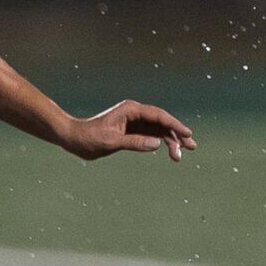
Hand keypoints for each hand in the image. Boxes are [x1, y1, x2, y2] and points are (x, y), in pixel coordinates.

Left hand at [63, 100, 194, 161]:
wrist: (73, 139)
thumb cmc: (89, 138)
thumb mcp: (111, 142)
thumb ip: (134, 143)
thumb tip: (157, 145)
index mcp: (130, 110)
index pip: (158, 115)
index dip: (175, 124)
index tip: (187, 134)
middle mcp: (134, 113)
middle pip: (161, 122)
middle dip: (177, 134)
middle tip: (191, 147)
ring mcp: (133, 122)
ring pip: (158, 130)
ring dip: (170, 141)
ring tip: (181, 155)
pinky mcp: (131, 131)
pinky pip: (150, 135)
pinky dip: (160, 143)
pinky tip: (169, 151)